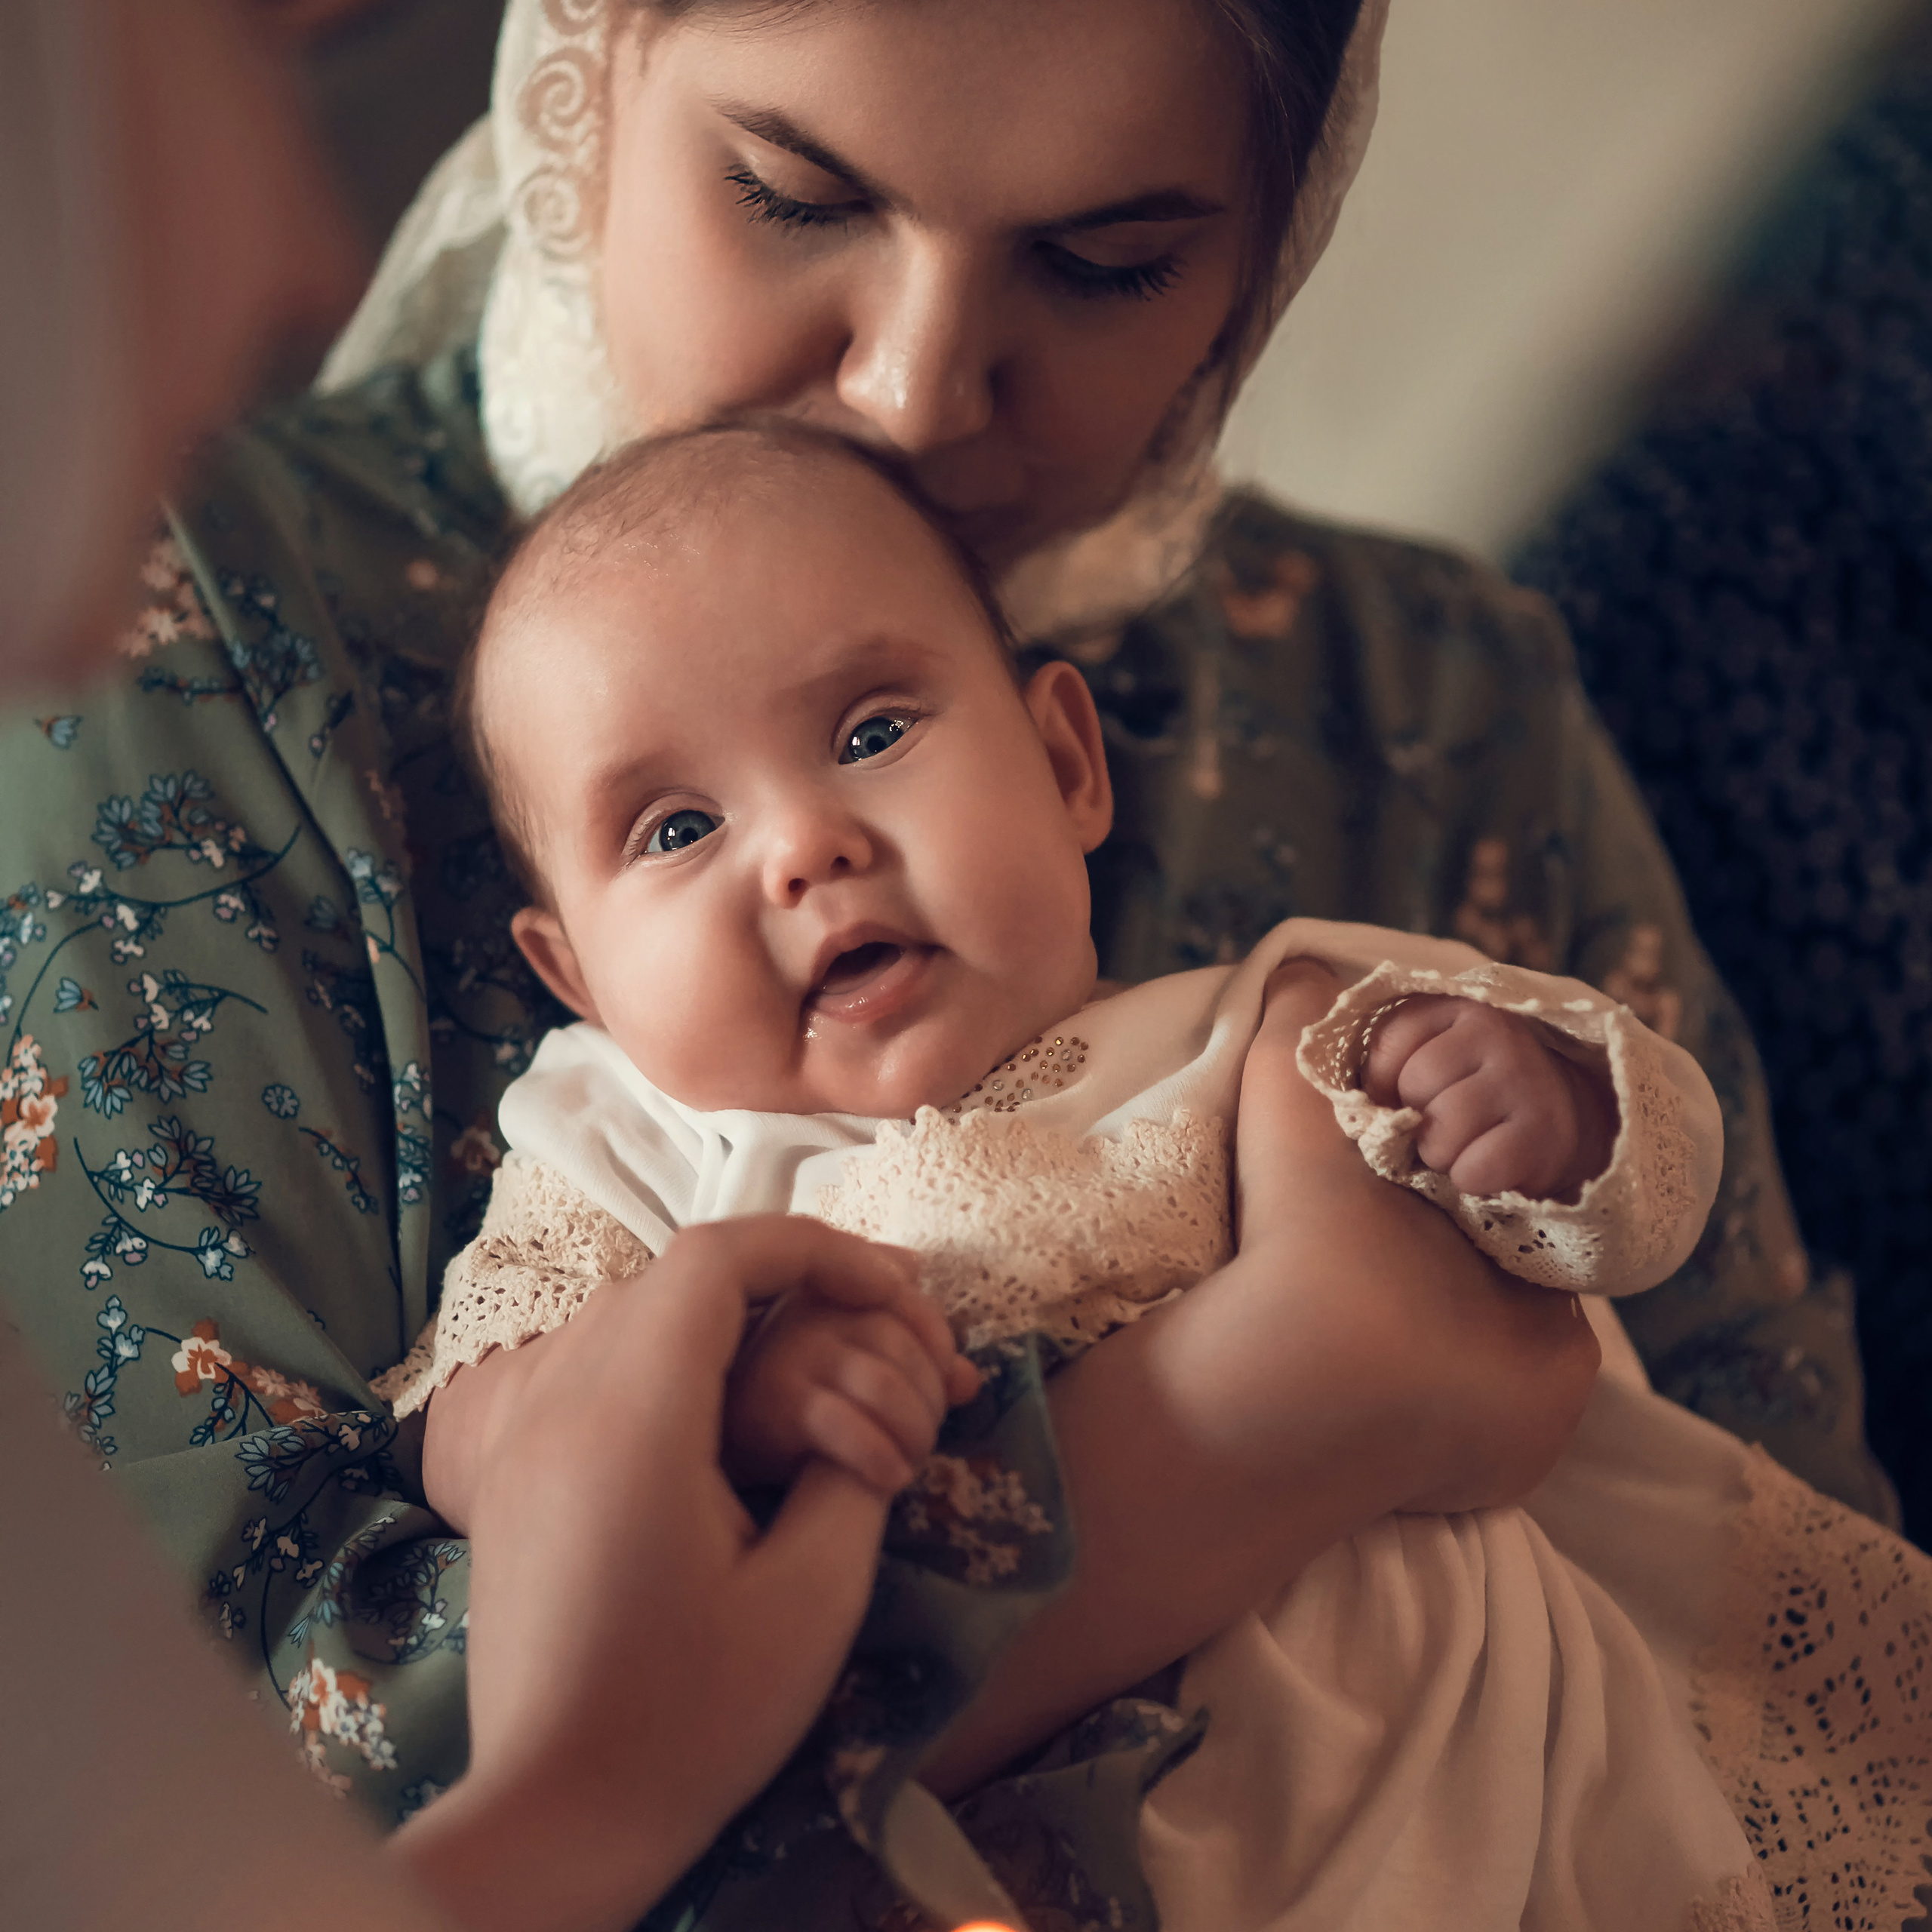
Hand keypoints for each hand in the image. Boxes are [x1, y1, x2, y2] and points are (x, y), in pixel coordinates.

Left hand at [395, 1217, 938, 1931]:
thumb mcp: (812, 1598)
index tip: (890, 1290)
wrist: (555, 1815)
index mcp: (631, 1419)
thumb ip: (851, 1474)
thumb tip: (862, 1411)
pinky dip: (670, 1352)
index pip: (717, 1257)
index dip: (815, 1249)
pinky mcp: (511, 1470)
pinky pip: (592, 1360)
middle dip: (784, 1279)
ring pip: (630, 1310)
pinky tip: (725, 1410)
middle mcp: (559, 1400)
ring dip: (726, 1315)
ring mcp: (522, 1433)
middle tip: (870, 1326)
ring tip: (810, 1358)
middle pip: (676, 1276)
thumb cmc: (692, 1718)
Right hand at [725, 1277, 979, 1495]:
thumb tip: (970, 1377)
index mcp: (826, 1293)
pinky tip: (888, 1477)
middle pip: (901, 1341)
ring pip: (885, 1383)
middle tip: (925, 1437)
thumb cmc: (785, 1418)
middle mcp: (804, 1312)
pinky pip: (850, 1426)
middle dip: (930, 1397)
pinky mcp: (772, 1406)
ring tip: (909, 1462)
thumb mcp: (852, 1379)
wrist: (707, 1463)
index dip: (938, 1340)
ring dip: (915, 1430)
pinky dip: (882, 1456)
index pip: (905, 1297)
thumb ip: (911, 1365)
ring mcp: (786, 1355)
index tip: (945, 1383)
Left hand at [1361, 994, 1616, 1199]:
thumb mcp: (1436, 1054)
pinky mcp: (1544, 1131)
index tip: (1399, 1098)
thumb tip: (1352, 1099)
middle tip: (1442, 1126)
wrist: (1564, 1118)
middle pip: (1415, 1087)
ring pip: (1441, 1133)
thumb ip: (1390, 1059)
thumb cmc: (1476, 1090)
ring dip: (1442, 1154)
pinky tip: (1490, 1164)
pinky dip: (1472, 1179)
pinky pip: (1475, 1169)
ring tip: (1464, 1146)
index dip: (1383, 1082)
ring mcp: (1523, 1079)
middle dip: (1417, 1121)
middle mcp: (1495, 1032)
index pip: (1390, 1041)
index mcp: (1457, 1008)